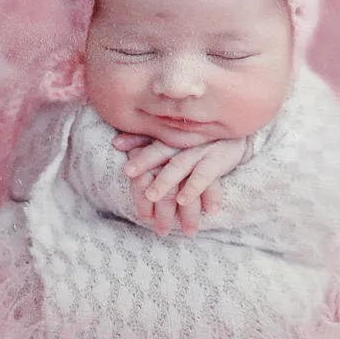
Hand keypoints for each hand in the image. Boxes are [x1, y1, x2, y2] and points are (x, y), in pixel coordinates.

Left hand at [124, 137, 247, 234]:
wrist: (223, 129)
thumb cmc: (188, 136)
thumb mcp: (165, 137)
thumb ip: (141, 141)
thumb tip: (116, 143)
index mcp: (171, 140)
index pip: (155, 150)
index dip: (142, 160)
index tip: (128, 172)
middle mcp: (188, 146)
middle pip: (175, 164)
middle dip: (164, 180)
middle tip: (151, 196)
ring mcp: (205, 154)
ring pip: (198, 173)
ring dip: (190, 188)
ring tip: (181, 202)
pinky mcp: (221, 161)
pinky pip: (218, 179)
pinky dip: (214, 194)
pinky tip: (211, 209)